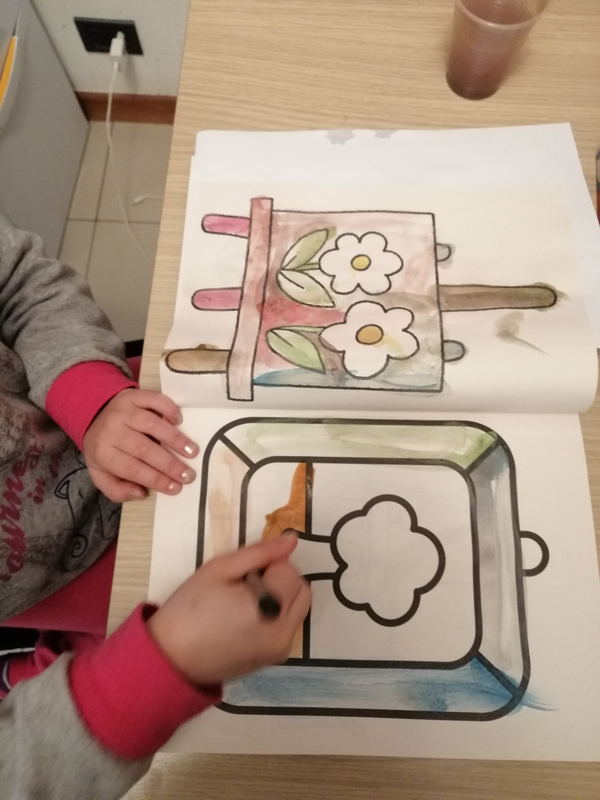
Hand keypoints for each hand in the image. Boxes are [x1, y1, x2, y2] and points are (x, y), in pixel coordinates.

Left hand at [82, 388, 198, 501]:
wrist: (92, 414)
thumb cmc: (104, 449)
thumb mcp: (101, 474)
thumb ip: (117, 490)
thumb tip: (141, 493)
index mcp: (103, 453)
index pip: (133, 469)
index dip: (156, 479)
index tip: (176, 488)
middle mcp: (112, 430)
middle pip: (144, 449)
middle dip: (169, 464)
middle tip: (189, 475)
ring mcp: (123, 411)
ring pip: (151, 425)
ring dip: (175, 439)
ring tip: (192, 451)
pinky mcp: (133, 395)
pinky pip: (153, 400)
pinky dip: (168, 408)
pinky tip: (179, 420)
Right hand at [147, 535, 310, 684]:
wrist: (172, 659)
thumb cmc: (189, 609)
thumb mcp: (219, 569)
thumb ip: (260, 553)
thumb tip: (292, 539)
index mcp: (268, 608)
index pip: (289, 570)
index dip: (267, 566)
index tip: (243, 575)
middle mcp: (283, 632)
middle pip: (300, 588)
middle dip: (280, 579)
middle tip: (246, 585)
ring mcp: (281, 648)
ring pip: (297, 606)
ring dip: (280, 596)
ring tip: (244, 602)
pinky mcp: (275, 658)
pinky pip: (288, 624)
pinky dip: (276, 614)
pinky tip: (245, 618)